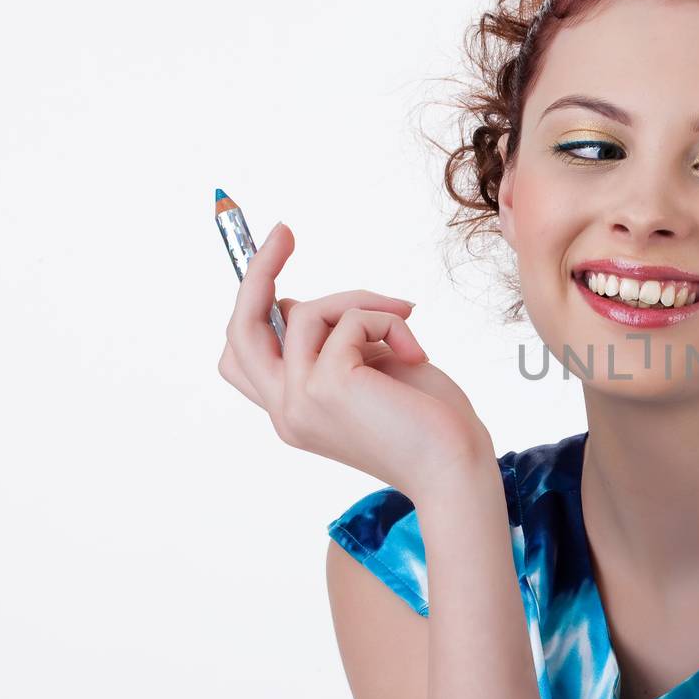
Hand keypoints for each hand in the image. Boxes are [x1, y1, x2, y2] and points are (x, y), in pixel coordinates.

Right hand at [218, 221, 489, 501]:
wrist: (457, 466)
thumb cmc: (428, 421)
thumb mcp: (370, 371)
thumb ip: (334, 342)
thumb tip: (301, 302)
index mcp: (293, 411)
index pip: (241, 356)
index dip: (250, 306)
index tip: (272, 258)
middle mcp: (285, 411)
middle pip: (240, 328)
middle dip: (255, 271)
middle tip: (283, 231)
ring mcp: (300, 400)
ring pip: (307, 312)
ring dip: (362, 303)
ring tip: (406, 321)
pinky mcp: (327, 385)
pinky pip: (351, 321)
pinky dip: (387, 321)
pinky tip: (417, 351)